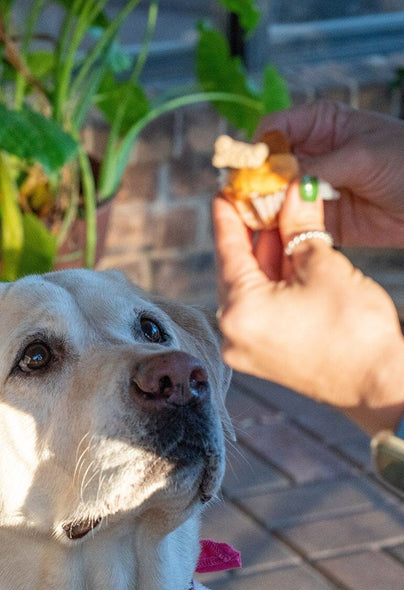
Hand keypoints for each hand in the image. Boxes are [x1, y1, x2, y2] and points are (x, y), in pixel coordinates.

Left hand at [214, 181, 403, 434]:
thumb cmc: (354, 328)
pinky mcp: (260, 354)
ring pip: (248, 288)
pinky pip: (257, 309)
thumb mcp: (324, 265)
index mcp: (239, 311)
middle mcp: (231, 332)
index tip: (223, 193)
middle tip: (256, 202)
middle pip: (235, 270)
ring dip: (263, 257)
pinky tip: (283, 255)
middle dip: (250, 234)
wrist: (379, 383)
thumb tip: (293, 192)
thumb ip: (299, 226)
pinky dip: (269, 283)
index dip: (227, 218)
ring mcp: (244, 347)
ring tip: (276, 221)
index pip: (227, 252)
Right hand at [258, 100, 403, 246]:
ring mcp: (310, 188)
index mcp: (319, 125)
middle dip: (253, 183)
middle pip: (265, 167)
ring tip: (258, 219)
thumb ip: (316, 166)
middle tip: (245, 200)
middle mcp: (309, 155)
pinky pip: (287, 223)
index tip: (248, 170)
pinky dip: (277, 229)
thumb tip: (274, 179)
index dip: (257, 149)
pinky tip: (272, 233)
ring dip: (262, 209)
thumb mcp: (362, 156)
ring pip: (271, 197)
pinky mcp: (316, 218)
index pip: (272, 131)